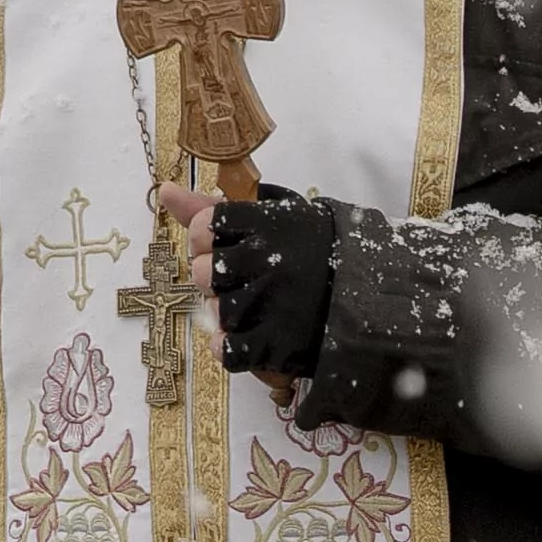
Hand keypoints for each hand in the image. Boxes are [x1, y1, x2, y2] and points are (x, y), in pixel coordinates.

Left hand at [156, 179, 309, 404]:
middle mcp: (266, 261)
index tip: (223, 243)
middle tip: (243, 278)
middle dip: (215, 277)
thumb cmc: (316, 249)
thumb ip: (214, 207)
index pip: (203, 228)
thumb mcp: (274, 216)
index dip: (205, 238)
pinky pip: (229, 351)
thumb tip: (166, 191)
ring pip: (217, 311)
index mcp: (266, 224)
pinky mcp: (278, 344)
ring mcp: (272, 304)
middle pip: (203, 272)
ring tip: (256, 305)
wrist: (374, 292)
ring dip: (229, 311)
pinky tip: (246, 336)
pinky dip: (229, 347)